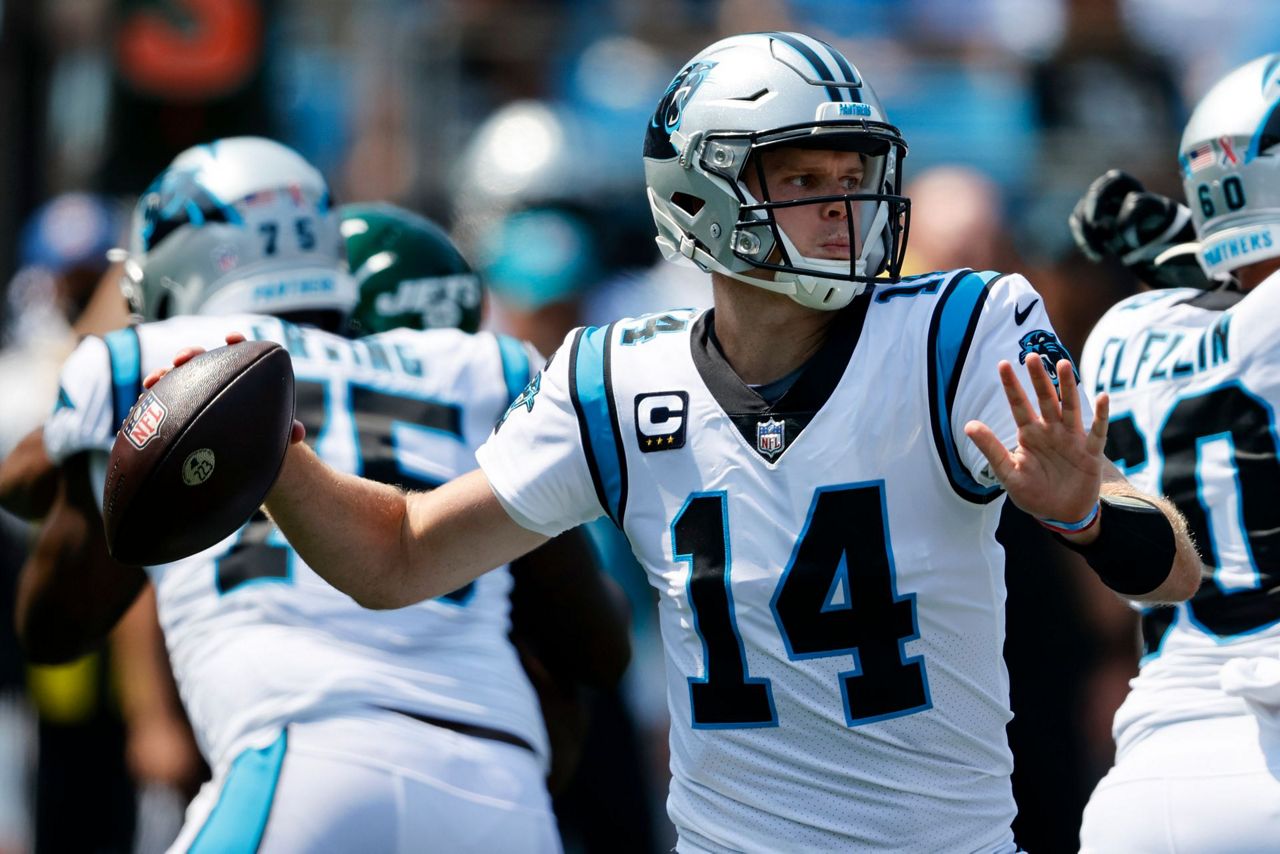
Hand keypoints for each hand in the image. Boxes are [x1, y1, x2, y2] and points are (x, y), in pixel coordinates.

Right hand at [142, 332, 305, 443]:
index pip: (239, 352)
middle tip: (183, 359)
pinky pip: (161, 398)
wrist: (240, 446)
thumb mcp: (273, 430)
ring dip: (163, 374)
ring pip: (176, 376)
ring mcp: (193, 389)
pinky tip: (140, 404)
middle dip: (190, 354)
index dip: (236, 343)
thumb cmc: (260, 430)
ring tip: (153, 379)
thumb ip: (287, 430)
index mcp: (240, 375)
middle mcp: (214, 376)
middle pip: (201, 359)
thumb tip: (298, 436)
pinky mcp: (177, 404)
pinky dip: (151, 398)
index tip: (232, 339)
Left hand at [964, 356, 1109, 537]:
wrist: (1060, 514)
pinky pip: (1097, 431)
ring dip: (1067, 387)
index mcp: (1029, 434)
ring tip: (1063, 365)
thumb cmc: (1033, 493)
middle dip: (1039, 378)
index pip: (1018, 405)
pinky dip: (1100, 416)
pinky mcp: (1090, 453)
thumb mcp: (1008, 473)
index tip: (1003, 364)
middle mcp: (1051, 431)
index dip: (1012, 386)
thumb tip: (968, 425)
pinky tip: (1101, 397)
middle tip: (1032, 356)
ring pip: (1070, 408)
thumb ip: (991, 449)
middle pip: (1045, 400)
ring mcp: (1071, 439)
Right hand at [1069, 169, 1209, 289]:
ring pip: (1092, 200)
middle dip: (1096, 199)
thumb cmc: (1196, 262)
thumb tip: (1197, 251)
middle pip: (1113, 180)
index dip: (1128, 224)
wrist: (1188, 265)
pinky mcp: (1109, 226)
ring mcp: (1123, 212)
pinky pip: (1085, 219)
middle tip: (1094, 223)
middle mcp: (1143, 202)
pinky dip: (1083, 235)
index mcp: (1164, 208)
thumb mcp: (1200, 257)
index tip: (1134, 250)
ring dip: (1084, 224)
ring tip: (1098, 253)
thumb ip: (1197, 251)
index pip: (1136, 202)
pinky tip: (1098, 256)